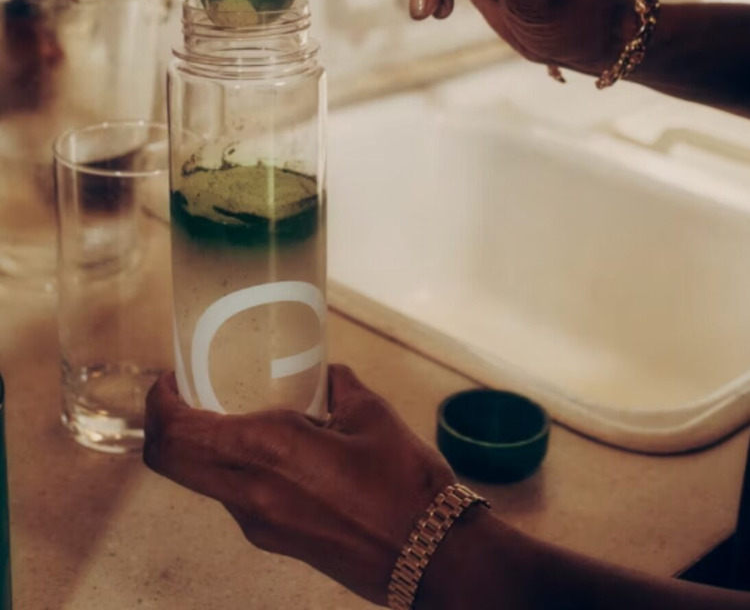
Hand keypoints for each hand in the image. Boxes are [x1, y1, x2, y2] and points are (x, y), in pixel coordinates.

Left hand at [143, 365, 454, 605]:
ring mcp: (258, 524)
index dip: (159, 402)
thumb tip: (323, 373)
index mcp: (267, 451)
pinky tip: (274, 444)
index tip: (171, 377)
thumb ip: (335, 384)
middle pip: (171, 460)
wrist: (430, 557)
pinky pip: (234, 494)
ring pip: (202, 478)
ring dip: (204, 443)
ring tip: (237, 409)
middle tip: (189, 390)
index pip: (176, 433)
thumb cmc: (403, 483)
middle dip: (168, 422)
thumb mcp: (368, 413)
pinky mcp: (273, 539)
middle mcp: (249, 493)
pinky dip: (235, 464)